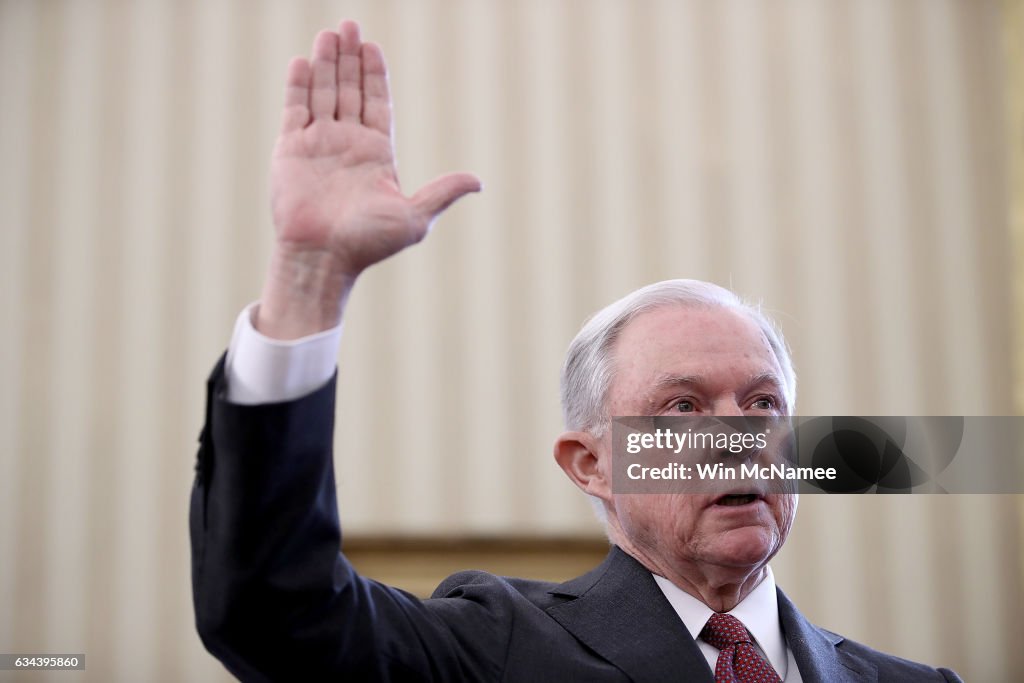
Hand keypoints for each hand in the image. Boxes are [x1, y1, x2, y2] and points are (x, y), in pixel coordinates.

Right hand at [258, 20, 480, 338]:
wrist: (324, 258)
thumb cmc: (369, 243)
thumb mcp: (415, 216)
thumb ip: (442, 192)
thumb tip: (478, 182)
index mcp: (376, 154)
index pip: (376, 104)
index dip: (374, 75)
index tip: (372, 47)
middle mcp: (346, 145)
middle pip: (349, 91)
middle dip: (349, 59)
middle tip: (350, 26)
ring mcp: (317, 146)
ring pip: (323, 94)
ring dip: (326, 63)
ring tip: (329, 33)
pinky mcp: (290, 151)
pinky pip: (295, 110)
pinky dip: (299, 85)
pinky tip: (303, 61)